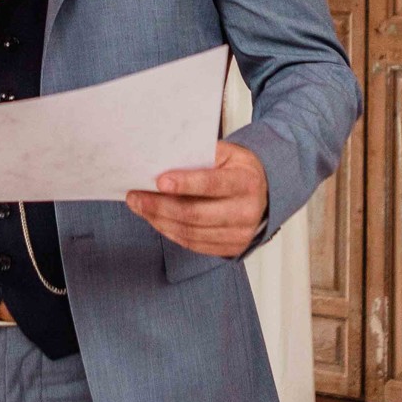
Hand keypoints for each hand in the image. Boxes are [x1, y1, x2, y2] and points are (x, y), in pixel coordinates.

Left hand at [126, 141, 269, 257]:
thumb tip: (163, 160)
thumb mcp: (227, 153)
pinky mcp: (231, 248)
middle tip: (136, 196)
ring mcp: (240, 234)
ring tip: (140, 207)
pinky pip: (194, 244)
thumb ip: (200, 156)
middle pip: (196, 214)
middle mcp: (246, 211)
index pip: (212, 184)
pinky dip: (170, 232)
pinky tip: (156, 220)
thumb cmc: (239, 169)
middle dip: (160, 206)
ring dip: (160, 220)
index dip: (185, 183)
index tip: (159, 181)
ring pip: (191, 232)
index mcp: (246, 182)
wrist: (265, 192)